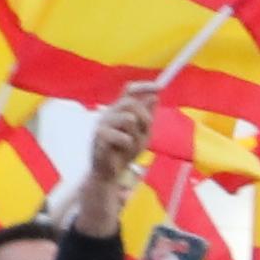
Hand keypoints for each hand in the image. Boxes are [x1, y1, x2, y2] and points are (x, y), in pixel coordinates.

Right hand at [70, 85, 159, 222]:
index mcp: (118, 110)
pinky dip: (127, 146)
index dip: (144, 86)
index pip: (129, 90)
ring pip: (129, 119)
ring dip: (135, 136)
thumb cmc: (125, 152)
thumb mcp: (142, 134)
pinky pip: (123, 137)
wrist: (110, 173)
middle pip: (131, 104)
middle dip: (145, 119)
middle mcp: (109, 113)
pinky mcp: (98, 136)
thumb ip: (147, 116)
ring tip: (129, 147)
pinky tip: (120, 152)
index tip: (161, 88)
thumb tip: (155, 97)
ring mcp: (102, 123)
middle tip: (145, 134)